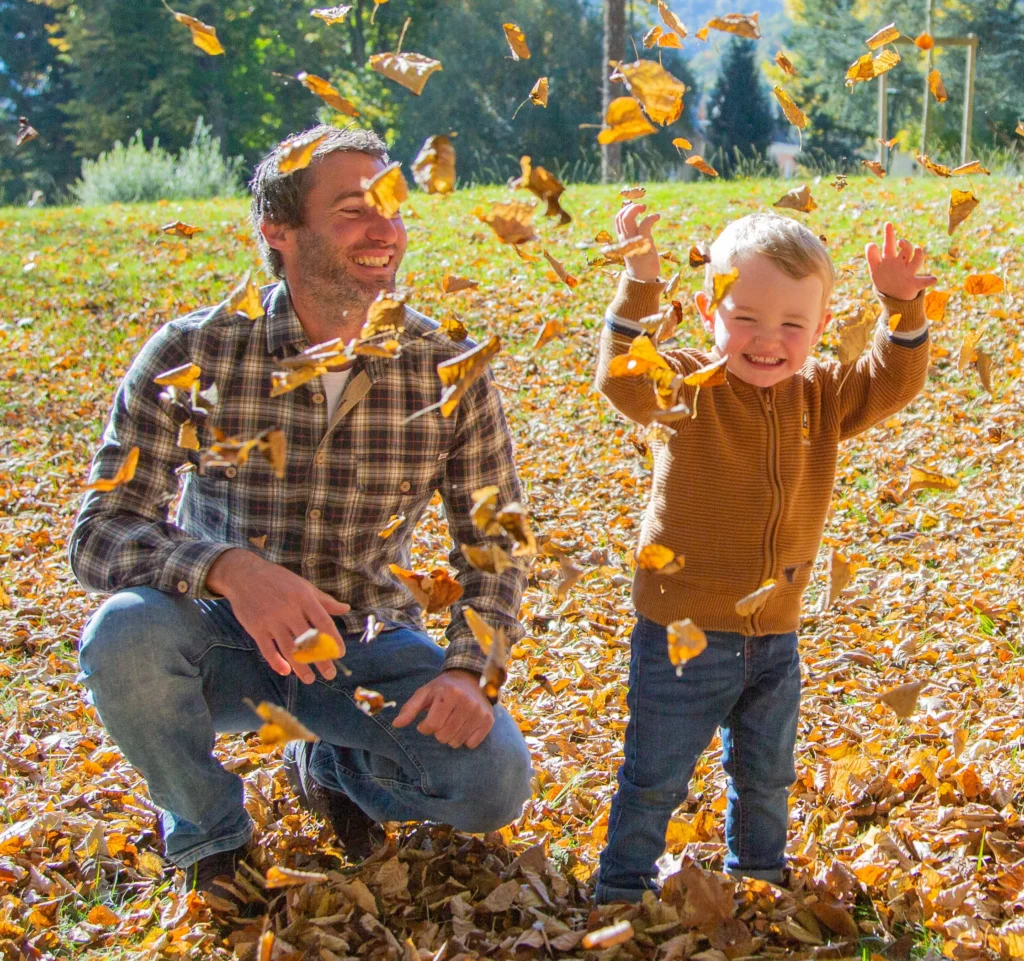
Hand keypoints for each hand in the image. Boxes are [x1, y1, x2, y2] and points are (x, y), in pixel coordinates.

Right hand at [205, 548, 348, 683]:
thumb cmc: (278, 580)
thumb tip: (346, 609)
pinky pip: (267, 650)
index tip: (340, 654)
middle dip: (320, 660)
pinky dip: (276, 662)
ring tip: (310, 679)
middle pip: (308, 640)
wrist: (244, 575)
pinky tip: (286, 671)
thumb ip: (324, 600)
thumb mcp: (304, 586)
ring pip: (289, 649)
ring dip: (301, 667)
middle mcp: (289, 609)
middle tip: (329, 674)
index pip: (323, 622)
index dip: (333, 640)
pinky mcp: (256, 628)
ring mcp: (271, 620)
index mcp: (304, 598)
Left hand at [392, 669, 493, 748]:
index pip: (431, 725)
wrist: (470, 679)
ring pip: (457, 742)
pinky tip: (464, 725)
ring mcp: (479, 712)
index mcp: (449, 694)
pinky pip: (472, 744)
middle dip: (438, 732)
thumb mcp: (424, 693)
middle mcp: (466, 702)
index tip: (426, 722)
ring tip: (452, 722)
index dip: (425, 727)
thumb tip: (396, 724)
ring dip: (450, 737)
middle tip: (441, 720)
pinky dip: (465, 739)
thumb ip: (409, 708)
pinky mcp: (488, 721)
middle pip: (443, 736)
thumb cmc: (443, 689)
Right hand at [616, 203, 660, 281]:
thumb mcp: (636, 248)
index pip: (618, 220)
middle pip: (620, 217)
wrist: (643, 279)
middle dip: (630, 207)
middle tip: (642, 207)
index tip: (636, 209)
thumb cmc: (641, 264)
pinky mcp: (644, 243)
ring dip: (636, 209)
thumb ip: (636, 238)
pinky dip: (651, 217)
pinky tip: (657, 216)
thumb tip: (641, 226)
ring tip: (645, 208)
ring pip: (627, 219)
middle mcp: (625, 239)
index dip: (625, 210)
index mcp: (623, 240)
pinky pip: (644, 224)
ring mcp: (633, 241)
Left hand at [865, 222, 936, 300]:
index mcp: (890, 258)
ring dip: (918, 255)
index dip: (889, 234)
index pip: (889, 244)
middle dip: (905, 244)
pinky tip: (933, 279)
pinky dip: (928, 281)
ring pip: (916, 261)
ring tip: (918, 250)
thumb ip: (872, 256)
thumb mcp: (875, 269)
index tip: (888, 224)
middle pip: (906, 249)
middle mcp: (902, 262)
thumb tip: (870, 243)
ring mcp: (909, 272)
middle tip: (900, 242)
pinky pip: (923, 282)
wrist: (893, 296)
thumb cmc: (884, 279)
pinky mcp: (914, 284)